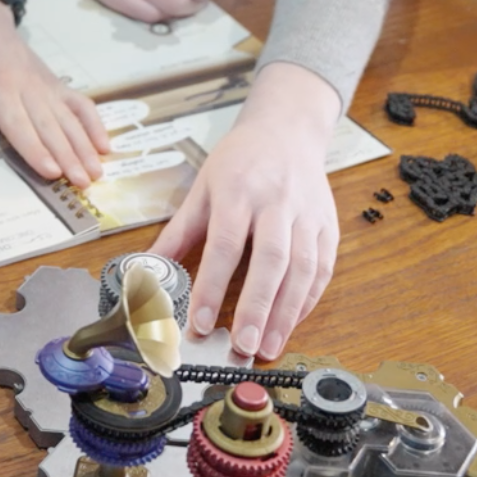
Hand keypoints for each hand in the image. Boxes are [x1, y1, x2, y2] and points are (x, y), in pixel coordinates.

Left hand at [0, 0, 109, 183]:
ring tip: (97, 172)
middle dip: (68, 157)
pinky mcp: (56, 82)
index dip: (35, 149)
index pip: (18, 124)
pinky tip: (104, 145)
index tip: (52, 172)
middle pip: (50, 126)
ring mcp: (46, 83)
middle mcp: (27, 85)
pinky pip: (80, 103)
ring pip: (69, 118)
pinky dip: (94, 123)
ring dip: (85, 146)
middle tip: (83, 183)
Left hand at [148, 61, 341, 359]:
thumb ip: (179, 232)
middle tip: (243, 345)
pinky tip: (291, 323)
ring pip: (303, 268)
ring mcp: (307, 214)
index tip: (200, 321)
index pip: (225, 243)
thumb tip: (148, 269)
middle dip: (257, 306)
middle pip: (271, 259)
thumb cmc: (240, 161)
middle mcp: (277, 202)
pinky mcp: (328, 226)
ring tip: (267, 346)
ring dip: (286, 313)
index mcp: (238, 190)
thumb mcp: (202, 187)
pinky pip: (322, 268)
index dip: (212, 285)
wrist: (287, 130)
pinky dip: (308, 300)